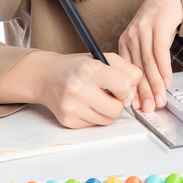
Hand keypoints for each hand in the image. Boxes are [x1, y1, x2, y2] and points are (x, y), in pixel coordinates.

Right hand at [0, 51, 141, 128]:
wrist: (46, 76)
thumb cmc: (77, 67)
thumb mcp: (102, 58)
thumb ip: (126, 69)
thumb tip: (136, 89)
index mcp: (89, 69)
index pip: (124, 85)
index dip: (125, 86)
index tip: (118, 84)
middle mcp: (79, 88)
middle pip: (117, 109)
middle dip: (117, 102)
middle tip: (108, 93)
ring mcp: (72, 107)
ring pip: (107, 120)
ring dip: (106, 110)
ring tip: (95, 97)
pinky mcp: (68, 121)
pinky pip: (94, 125)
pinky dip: (94, 116)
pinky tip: (85, 105)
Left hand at [118, 0, 182, 112]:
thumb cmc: (160, 19)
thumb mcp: (148, 40)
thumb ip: (145, 59)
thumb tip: (148, 86)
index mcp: (125, 43)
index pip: (126, 72)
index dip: (132, 91)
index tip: (137, 106)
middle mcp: (131, 36)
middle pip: (136, 70)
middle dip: (144, 92)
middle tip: (149, 108)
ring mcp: (143, 30)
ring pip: (147, 63)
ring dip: (155, 84)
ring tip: (160, 99)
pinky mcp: (158, 25)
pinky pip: (160, 52)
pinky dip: (164, 69)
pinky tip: (167, 81)